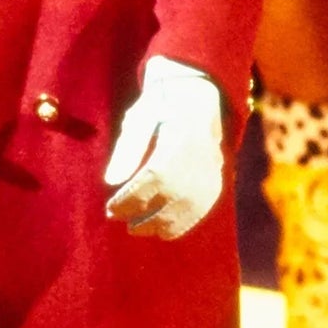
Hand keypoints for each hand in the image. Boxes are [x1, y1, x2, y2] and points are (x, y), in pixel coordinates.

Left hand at [104, 55, 224, 238]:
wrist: (201, 98)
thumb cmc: (163, 106)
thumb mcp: (141, 117)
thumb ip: (127, 148)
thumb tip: (110, 181)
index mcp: (179, 140)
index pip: (152, 180)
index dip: (130, 200)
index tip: (110, 209)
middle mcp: (199, 161)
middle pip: (169, 201)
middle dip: (140, 216)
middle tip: (116, 217)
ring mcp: (211, 174)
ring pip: (185, 212)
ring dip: (158, 226)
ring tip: (136, 227)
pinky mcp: (216, 184)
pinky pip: (199, 213)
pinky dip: (179, 226)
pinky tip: (159, 229)